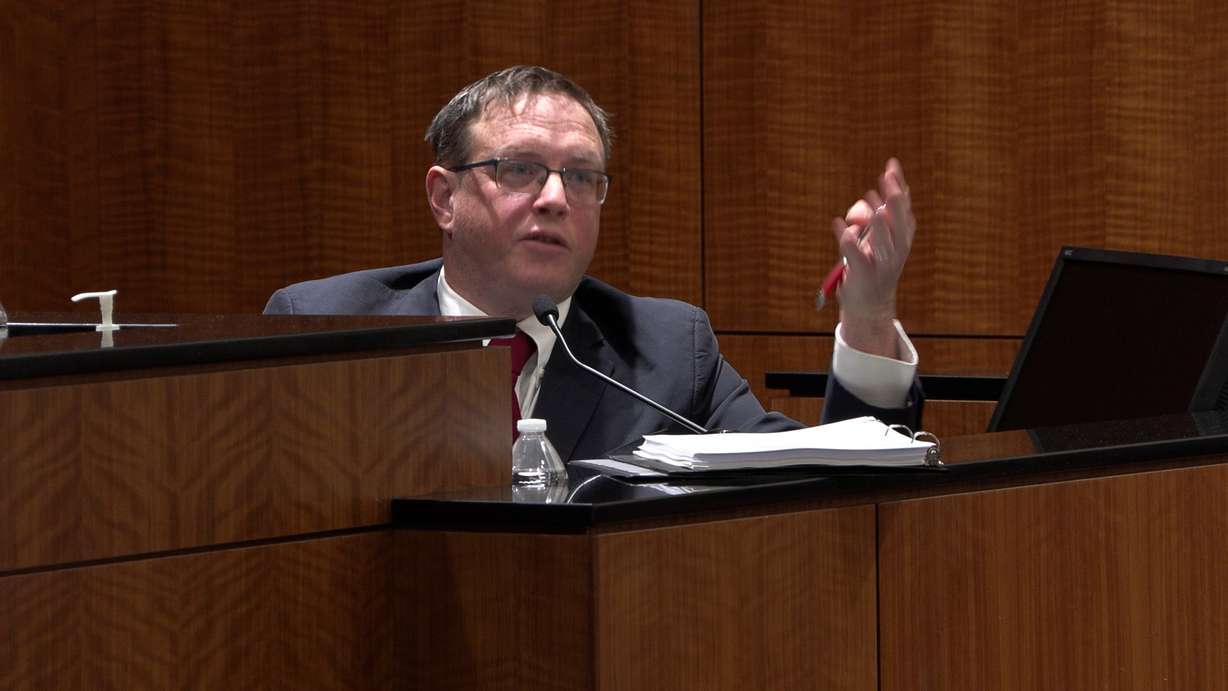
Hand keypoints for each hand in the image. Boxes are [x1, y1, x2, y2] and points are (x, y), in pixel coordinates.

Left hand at [830, 158, 914, 357]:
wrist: (870, 304)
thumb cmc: (871, 264)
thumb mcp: (875, 238)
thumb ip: (870, 217)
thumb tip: (865, 201)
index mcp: (903, 238)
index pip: (904, 208)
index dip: (898, 187)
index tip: (891, 165)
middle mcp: (897, 250)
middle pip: (899, 221)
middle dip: (893, 199)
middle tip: (884, 178)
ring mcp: (882, 264)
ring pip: (883, 240)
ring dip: (875, 221)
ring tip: (868, 204)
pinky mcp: (863, 275)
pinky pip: (855, 256)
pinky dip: (846, 240)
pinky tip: (838, 226)